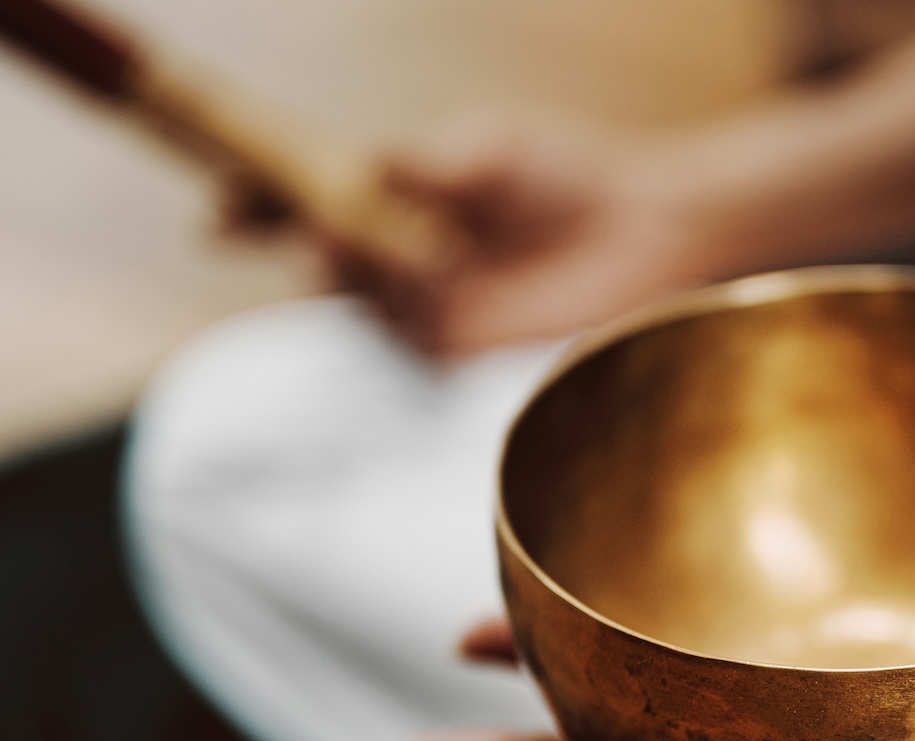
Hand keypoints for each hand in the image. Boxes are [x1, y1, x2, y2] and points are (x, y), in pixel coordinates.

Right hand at [296, 112, 747, 355]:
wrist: (641, 233)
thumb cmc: (565, 181)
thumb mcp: (484, 153)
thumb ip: (418, 166)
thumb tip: (358, 166)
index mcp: (389, 201)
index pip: (300, 203)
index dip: (251, 207)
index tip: (217, 213)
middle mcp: (395, 262)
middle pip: (321, 260)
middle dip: (308, 243)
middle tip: (317, 228)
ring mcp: (423, 312)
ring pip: (362, 302)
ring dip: (364, 276)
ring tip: (397, 246)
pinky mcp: (459, 357)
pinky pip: (407, 346)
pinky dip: (406, 318)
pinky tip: (429, 283)